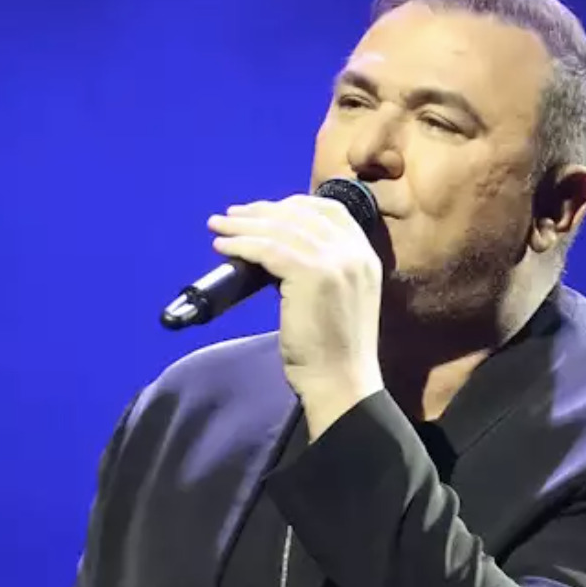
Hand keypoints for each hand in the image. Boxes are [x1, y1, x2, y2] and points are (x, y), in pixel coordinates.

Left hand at [208, 195, 383, 430]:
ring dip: (244, 225)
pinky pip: (267, 249)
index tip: (266, 210)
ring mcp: (335, 261)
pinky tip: (223, 246)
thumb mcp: (337, 299)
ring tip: (219, 226)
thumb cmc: (334, 353)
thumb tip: (277, 251)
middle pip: (301, 215)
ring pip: (280, 229)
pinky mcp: (311, 274)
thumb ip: (321, 270)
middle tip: (232, 214)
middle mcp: (354, 253)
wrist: (341, 382)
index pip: (331, 211)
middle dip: (262, 211)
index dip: (295, 204)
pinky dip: (241, 244)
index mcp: (366, 256)